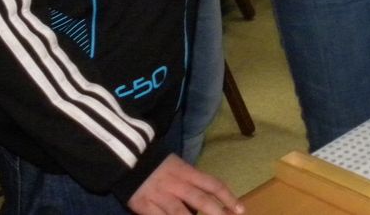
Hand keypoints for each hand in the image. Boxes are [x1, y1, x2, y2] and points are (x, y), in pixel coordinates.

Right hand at [128, 154, 242, 214]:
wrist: (129, 161)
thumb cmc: (158, 166)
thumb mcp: (179, 167)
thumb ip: (192, 183)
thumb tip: (209, 202)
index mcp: (187, 172)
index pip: (212, 184)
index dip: (227, 197)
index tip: (240, 210)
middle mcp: (177, 184)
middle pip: (200, 200)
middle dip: (216, 213)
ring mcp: (160, 196)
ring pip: (180, 213)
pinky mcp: (145, 206)